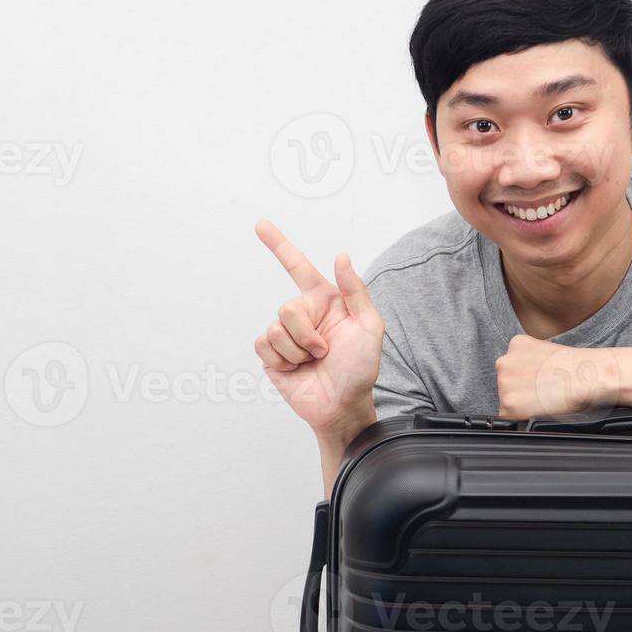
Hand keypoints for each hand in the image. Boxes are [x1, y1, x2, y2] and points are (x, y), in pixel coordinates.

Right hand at [253, 219, 383, 432]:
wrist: (342, 405)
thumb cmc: (360, 369)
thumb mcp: (370, 328)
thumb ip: (355, 291)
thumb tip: (341, 257)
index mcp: (324, 301)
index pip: (298, 266)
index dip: (279, 245)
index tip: (261, 225)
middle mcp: (302, 315)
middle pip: (287, 308)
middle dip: (307, 334)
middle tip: (324, 351)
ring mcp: (285, 336)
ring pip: (275, 329)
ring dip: (297, 351)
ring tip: (313, 362)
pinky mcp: (272, 356)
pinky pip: (264, 345)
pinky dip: (282, 360)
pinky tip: (296, 369)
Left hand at [495, 334, 620, 419]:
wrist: (586, 377)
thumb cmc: (578, 367)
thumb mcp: (547, 352)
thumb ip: (531, 360)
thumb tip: (530, 375)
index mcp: (515, 345)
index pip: (512, 368)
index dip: (526, 379)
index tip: (538, 383)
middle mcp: (504, 362)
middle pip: (507, 384)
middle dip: (522, 390)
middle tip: (543, 392)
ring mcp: (504, 384)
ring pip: (508, 400)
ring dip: (522, 404)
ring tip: (545, 400)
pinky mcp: (508, 405)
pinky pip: (510, 417)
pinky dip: (522, 418)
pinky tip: (540, 408)